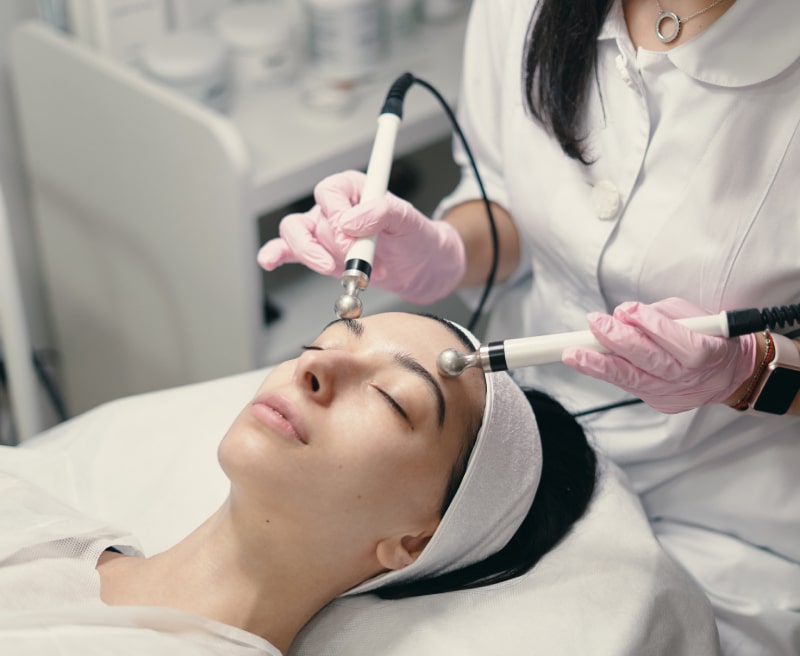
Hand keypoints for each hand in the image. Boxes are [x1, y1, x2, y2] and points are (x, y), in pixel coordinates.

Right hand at [257, 170, 465, 303]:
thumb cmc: (416, 238)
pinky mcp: (319, 254)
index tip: (353, 235)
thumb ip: (382, 211)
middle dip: (335, 246)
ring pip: (296, 236)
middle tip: (358, 261)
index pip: (329, 193)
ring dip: (313, 257)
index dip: (337, 216)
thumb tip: (350, 221)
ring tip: (339, 270)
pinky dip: (276, 254)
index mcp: (354, 188)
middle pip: (314, 220)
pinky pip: (288, 251)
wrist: (421, 267)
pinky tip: (270, 260)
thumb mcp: (409, 219)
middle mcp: (334, 207)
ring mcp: (323, 232)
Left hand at [562, 298, 757, 412]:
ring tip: (573, 354)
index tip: (626, 311)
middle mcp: (690, 377)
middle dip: (618, 342)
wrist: (726, 374)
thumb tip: (623, 314)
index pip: (682, 342)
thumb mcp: (694, 315)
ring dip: (599, 365)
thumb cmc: (707, 336)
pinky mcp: (660, 402)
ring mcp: (673, 394)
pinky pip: (630, 386)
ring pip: (632, 380)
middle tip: (593, 324)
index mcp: (709, 352)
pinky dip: (608, 372)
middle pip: (651, 362)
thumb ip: (660, 315)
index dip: (653, 327)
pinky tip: (587, 362)